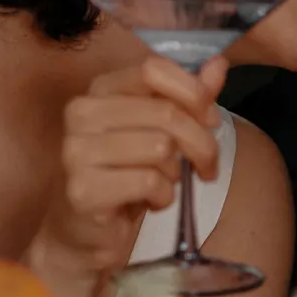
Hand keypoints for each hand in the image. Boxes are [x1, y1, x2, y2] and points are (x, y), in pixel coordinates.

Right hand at [34, 55, 226, 275]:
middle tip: (207, 166)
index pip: (152, 70)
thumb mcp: (159, 132)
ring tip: (164, 184)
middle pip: (165, 113)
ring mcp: (77, 151)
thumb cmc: (124, 177)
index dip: (192, 93)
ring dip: (175, 174)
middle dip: (200, 143)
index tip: (210, 120)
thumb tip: (219, 64)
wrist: (84, 232)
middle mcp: (81, 113)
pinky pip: (148, 182)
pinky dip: (163, 197)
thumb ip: (187, 98)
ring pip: (160, 148)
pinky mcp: (83, 189)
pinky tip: (151, 202)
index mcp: (99, 90)